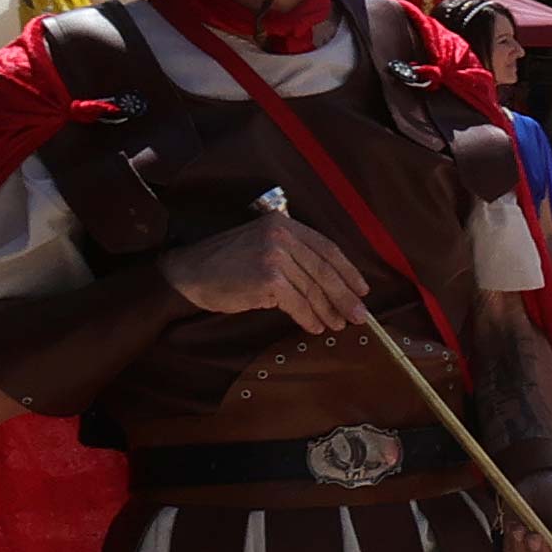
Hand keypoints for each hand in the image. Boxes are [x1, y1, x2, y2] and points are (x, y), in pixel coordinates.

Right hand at [161, 211, 363, 334]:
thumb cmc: (226, 264)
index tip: (363, 289)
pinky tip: (314, 327)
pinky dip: (309, 318)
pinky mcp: (268, 279)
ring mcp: (275, 256)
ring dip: (328, 311)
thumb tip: (330, 282)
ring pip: (312, 289)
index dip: (348, 271)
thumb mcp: (261, 245)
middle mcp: (281, 236)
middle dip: (345, 296)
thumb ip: (293, 254)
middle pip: (325, 271)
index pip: (327, 248)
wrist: (188, 273)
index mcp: (284, 224)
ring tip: (338, 326)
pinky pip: (297, 303)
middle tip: (360, 316)